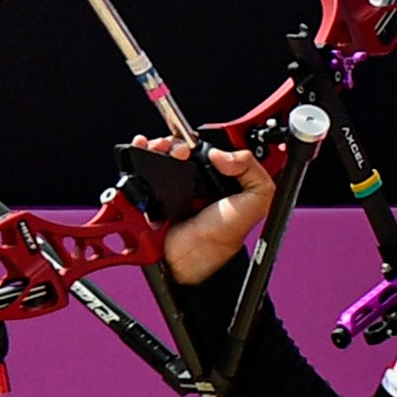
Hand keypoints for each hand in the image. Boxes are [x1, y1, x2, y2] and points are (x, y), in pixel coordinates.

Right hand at [147, 137, 278, 285]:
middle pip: (186, 144)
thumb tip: (223, 154)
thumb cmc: (222, 235)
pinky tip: (145, 147)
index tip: (208, 140)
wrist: (193, 257)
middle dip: (181, 140)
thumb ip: (254, 172)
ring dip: (161, 143)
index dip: (214, 139)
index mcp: (224, 178)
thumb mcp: (256, 202)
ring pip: (163, 151)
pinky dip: (140, 151)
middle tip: (183, 149)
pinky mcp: (151, 189)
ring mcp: (173, 182)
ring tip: (164, 149)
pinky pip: (142, 165)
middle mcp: (198, 177)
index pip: (219, 146)